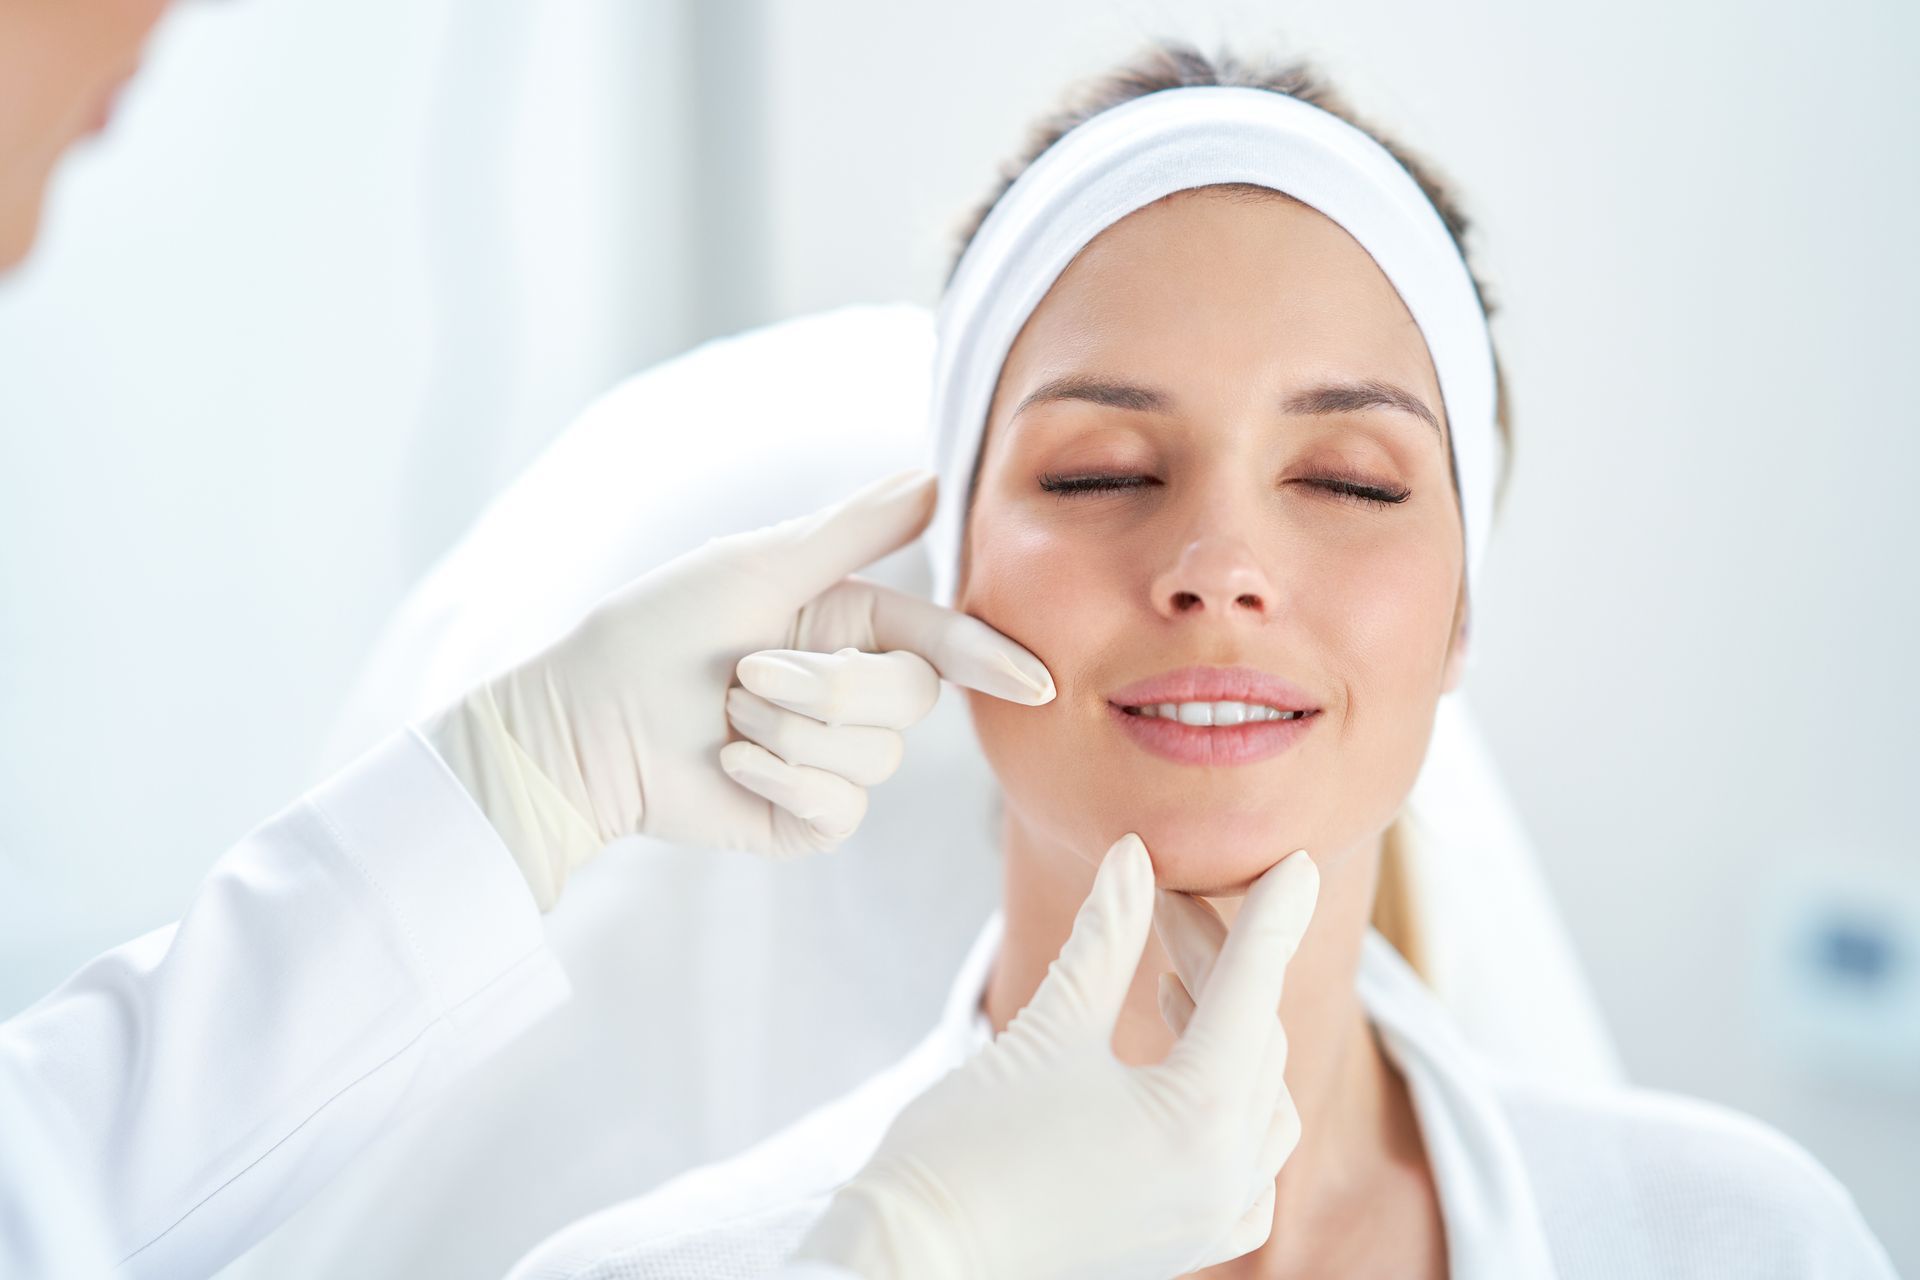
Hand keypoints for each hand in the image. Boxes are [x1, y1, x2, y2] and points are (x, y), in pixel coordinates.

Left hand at [421, 469, 1052, 906]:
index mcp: (849, 625)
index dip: (990, 658)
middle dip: (826, 688)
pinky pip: (840, 810)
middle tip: (746, 673)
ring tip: (727, 718)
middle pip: (910, 701)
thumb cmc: (657, 630)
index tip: (1036, 681)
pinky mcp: (806, 822)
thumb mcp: (758, 565)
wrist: (583, 724)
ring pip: (877, 760)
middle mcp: (849, 694)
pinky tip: (730, 765)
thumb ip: (854, 530)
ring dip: (787, 734)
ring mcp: (831, 763)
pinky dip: (779, 782)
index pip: (941, 641)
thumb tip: (935, 478)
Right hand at [794, 834, 1320, 1279]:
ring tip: (1172, 979)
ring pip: (1260, 1101)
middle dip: (1215, 960)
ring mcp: (1209, 1218)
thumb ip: (1105, 938)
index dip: (1271, 916)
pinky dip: (1233, 1110)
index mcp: (1199, 1116)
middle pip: (1252, 1037)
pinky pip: (1248, 1171)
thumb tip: (1133, 854)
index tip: (1297, 861)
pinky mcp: (1184, 1244)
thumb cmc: (970, 1146)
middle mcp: (1225, 1175)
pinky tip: (1188, 1072)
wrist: (916, 1259)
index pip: (1252, 988)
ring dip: (1229, 1030)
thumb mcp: (1047, 1028)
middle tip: (1164, 900)